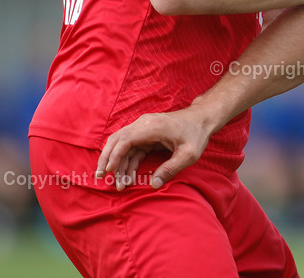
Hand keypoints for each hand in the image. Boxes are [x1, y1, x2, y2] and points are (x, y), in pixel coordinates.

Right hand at [95, 108, 211, 190]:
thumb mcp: (189, 154)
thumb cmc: (196, 134)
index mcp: (152, 126)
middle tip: (101, 178)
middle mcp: (143, 124)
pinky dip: (126, 162)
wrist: (202, 119)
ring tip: (119, 185)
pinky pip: (131, 148)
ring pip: (121, 146)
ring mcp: (143, 128)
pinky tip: (127, 176)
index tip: (109, 172)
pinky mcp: (145, 134)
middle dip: (107, 160)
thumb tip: (153, 185)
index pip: (124, 139)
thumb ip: (171, 168)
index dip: (114, 156)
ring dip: (117, 164)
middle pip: (116, 141)